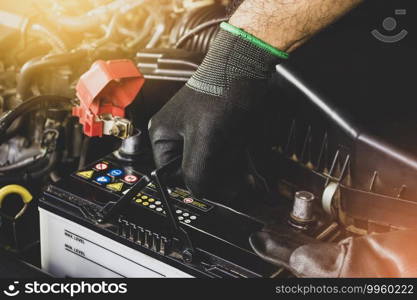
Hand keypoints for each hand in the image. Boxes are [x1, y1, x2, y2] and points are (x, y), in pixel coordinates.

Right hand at [149, 25, 282, 201]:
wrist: (246, 69)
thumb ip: (197, 173)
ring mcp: (200, 134)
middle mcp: (179, 136)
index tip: (215, 195)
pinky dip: (240, 168)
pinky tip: (254, 177)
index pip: (172, 175)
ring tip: (251, 183)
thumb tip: (201, 194)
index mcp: (163, 136)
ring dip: (234, 178)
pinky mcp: (219, 132)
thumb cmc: (221, 93)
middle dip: (220, 183)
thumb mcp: (204, 141)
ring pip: (215, 167)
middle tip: (238, 190)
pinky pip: (226, 158)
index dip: (194, 186)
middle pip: (196, 172)